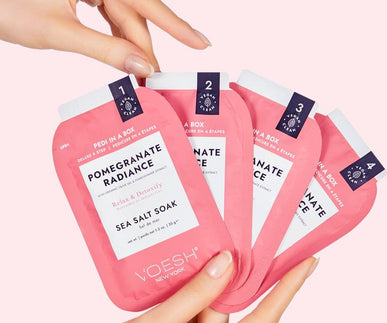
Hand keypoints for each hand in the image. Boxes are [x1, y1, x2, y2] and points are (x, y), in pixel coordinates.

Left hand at [0, 0, 210, 75]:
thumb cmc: (7, 6)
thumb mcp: (60, 31)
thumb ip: (105, 50)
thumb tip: (142, 68)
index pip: (145, 3)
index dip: (176, 26)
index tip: (200, 43)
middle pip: (134, 16)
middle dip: (146, 51)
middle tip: (158, 83)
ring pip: (123, 19)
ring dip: (133, 48)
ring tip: (143, 76)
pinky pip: (108, 18)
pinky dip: (117, 40)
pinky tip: (124, 57)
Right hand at [32, 252, 317, 322]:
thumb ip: (193, 295)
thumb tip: (225, 265)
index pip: (262, 321)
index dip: (287, 291)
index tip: (308, 265)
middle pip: (231, 310)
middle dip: (233, 277)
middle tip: (243, 239)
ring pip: (209, 309)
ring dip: (204, 284)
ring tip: (200, 251)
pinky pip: (193, 313)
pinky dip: (190, 294)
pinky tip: (181, 273)